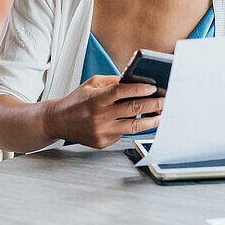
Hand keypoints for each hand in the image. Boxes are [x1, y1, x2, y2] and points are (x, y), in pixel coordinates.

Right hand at [49, 75, 164, 148]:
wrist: (59, 121)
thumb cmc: (77, 101)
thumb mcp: (91, 84)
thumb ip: (113, 82)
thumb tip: (135, 82)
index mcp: (95, 99)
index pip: (120, 91)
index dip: (139, 89)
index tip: (153, 88)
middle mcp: (99, 116)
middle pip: (132, 109)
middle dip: (153, 104)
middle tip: (165, 100)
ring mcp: (101, 131)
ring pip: (133, 126)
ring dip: (151, 120)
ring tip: (161, 115)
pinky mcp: (103, 142)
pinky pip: (123, 133)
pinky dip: (132, 127)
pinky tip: (139, 121)